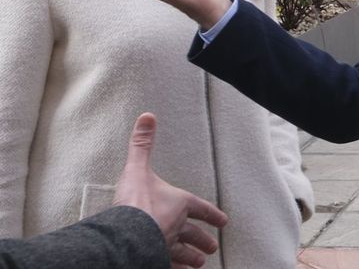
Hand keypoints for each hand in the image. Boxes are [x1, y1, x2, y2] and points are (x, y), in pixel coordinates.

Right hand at [114, 113, 227, 268]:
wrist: (125, 233)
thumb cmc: (134, 200)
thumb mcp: (138, 168)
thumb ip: (142, 144)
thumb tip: (148, 115)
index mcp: (179, 204)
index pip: (202, 209)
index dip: (212, 214)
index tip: (224, 221)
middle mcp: (177, 226)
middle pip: (196, 235)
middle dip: (204, 241)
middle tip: (212, 247)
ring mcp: (167, 246)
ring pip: (185, 254)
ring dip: (193, 258)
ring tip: (199, 263)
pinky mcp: (157, 261)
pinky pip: (171, 268)